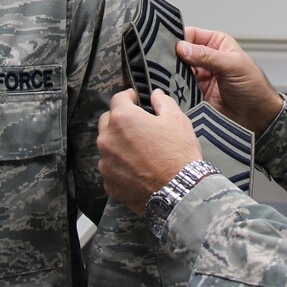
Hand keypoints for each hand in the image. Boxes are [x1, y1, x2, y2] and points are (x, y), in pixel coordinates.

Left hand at [97, 89, 202, 214]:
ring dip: (118, 143)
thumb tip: (155, 94)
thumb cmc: (179, 153)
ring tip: (138, 150)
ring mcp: (106, 163)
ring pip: (107, 146)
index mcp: (123, 119)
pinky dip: (120, 165)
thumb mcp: (177, 120)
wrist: (180, 192)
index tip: (135, 99)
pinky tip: (137, 169)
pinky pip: (111, 167)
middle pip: (107, 121)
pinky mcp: (108, 183)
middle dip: (120, 119)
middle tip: (138, 125)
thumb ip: (163, 102)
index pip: (118, 99)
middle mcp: (107, 139)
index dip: (128, 97)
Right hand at [177, 26, 283, 135]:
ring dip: (171, 73)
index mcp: (216, 43)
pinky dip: (174, 87)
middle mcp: (205, 57)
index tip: (168, 46)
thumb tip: (182, 48)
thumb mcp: (232, 65)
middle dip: (172, 57)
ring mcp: (199, 75)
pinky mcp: (194, 92)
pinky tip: (171, 87)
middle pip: (180, 52)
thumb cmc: (253, 86)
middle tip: (162, 62)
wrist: (257, 116)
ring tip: (166, 76)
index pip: (191, 34)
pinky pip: (179, 87)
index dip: (179, 39)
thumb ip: (207, 56)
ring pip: (177, 70)